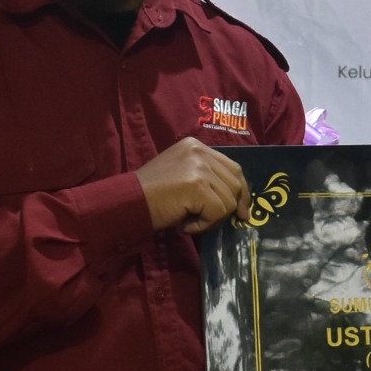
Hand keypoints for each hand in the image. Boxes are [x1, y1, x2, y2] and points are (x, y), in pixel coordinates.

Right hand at [136, 138, 251, 233]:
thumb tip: (238, 203)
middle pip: (235, 183)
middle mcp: (199, 151)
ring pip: (228, 201)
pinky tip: (186, 225)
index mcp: (196, 146)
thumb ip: (206, 178)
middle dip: (230, 207)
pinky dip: (204, 225)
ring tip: (190, 220)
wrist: (128, 203)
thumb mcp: (182, 176)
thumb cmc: (152, 196)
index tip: (242, 211)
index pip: (233, 168)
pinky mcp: (197, 185)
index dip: (241, 191)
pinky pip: (217, 212)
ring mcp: (199, 167)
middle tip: (212, 221)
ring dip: (212, 218)